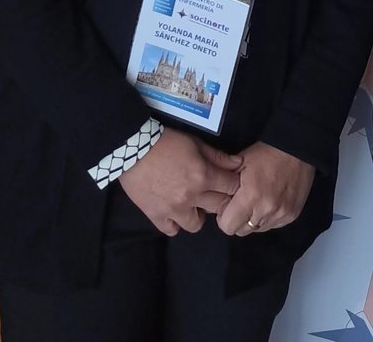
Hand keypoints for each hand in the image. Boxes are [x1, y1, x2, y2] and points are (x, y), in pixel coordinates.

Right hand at [119, 127, 241, 235]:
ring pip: (196, 225)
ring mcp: (174, 210)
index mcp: (204, 176)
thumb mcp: (196, 143)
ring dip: (198, 214)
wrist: (134, 149)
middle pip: (219, 207)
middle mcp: (192, 197)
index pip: (231, 187)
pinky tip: (175, 212)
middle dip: (220, 200)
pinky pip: (172, 230)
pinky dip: (175, 223)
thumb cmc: (167, 142)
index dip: (234, 184)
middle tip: (214, 193)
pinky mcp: (156, 216)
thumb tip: (238, 163)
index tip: (230, 182)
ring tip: (192, 204)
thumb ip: (218, 156)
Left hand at [216, 141, 315, 237]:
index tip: (226, 205)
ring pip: (257, 229)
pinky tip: (269, 201)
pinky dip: (268, 217)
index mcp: (251, 197)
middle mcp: (267, 211)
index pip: (228, 226)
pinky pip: (272, 225)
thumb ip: (224, 184)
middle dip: (237, 219)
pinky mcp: (292, 215)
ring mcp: (281, 215)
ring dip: (253, 219)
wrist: (298, 148)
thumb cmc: (267, 152)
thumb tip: (211, 202)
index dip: (223, 217)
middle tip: (240, 202)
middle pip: (241, 231)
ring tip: (257, 199)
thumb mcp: (239, 162)